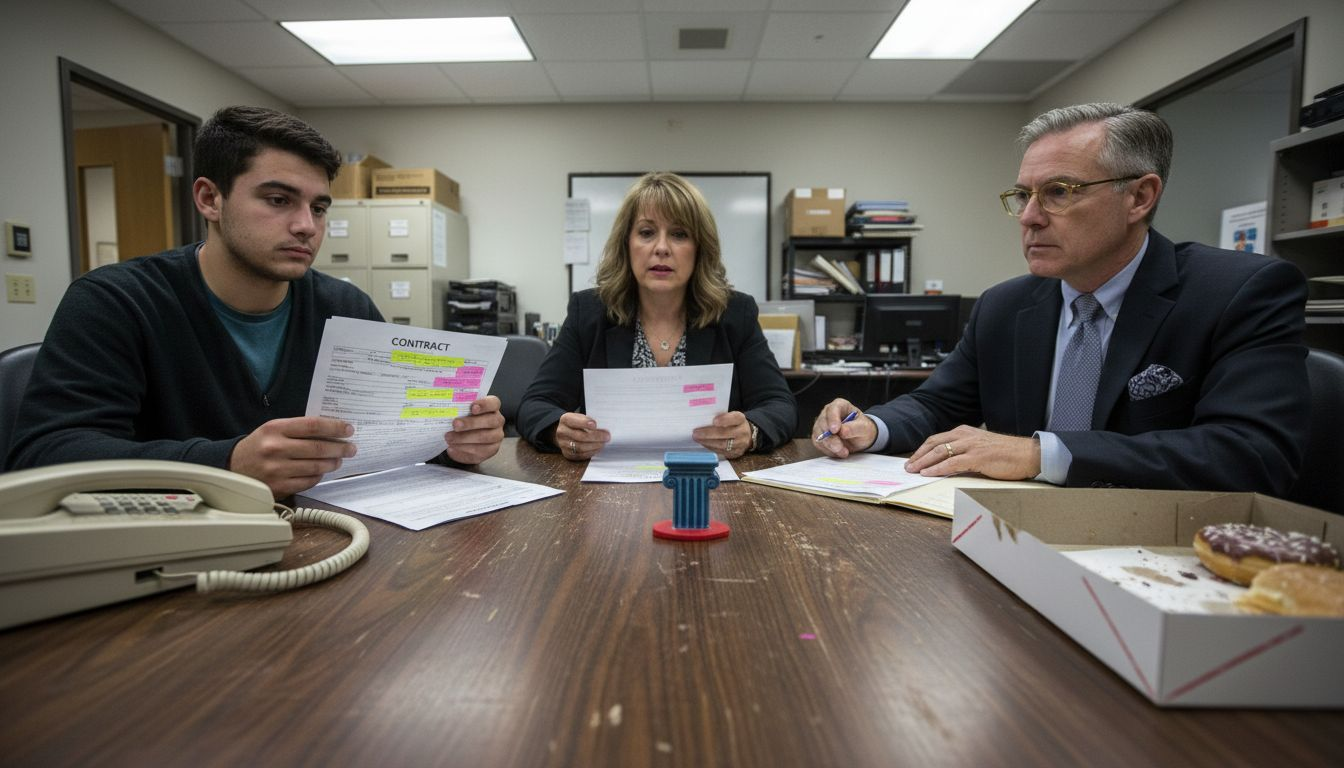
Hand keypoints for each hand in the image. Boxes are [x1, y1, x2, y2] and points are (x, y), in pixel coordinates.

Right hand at [229, 416, 355, 498]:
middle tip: (351, 448)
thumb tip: (331, 432)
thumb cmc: (258, 446)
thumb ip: (298, 429)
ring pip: (316, 467)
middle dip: (340, 448)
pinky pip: (309, 482)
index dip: (335, 427)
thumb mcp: (272, 430)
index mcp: (275, 429)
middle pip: (318, 448)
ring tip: (338, 460)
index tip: (348, 429)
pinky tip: (322, 471)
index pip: (313, 426)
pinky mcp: (279, 487)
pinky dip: (319, 476)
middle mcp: (276, 448)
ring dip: (332, 463)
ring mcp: (277, 469)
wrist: (232, 467)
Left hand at [444, 395, 504, 465]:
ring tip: (449, 438)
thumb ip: (458, 409)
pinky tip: (452, 448)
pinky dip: (464, 450)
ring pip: (485, 438)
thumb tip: (447, 410)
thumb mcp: (462, 412)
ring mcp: (496, 436)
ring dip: (465, 438)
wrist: (464, 437)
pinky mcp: (491, 450)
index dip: (484, 405)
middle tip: (455, 425)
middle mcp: (497, 421)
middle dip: (471, 423)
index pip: (493, 403)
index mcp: (492, 408)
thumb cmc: (463, 419)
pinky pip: (480, 452)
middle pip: (490, 421)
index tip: (472, 407)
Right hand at [554, 412, 609, 460]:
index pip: (574, 421)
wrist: (566, 433)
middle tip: (606, 436)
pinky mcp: (567, 454)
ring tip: (603, 443)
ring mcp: (563, 444)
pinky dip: (591, 452)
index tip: (595, 424)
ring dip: (595, 446)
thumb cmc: (577, 424)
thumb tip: (602, 430)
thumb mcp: (580, 417)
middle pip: (579, 436)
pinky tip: (598, 448)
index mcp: (565, 420)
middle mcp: (562, 432)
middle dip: (596, 437)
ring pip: (580, 447)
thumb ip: (588, 421)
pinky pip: (580, 455)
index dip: (585, 423)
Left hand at [692, 411, 751, 458]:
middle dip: (708, 433)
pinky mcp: (735, 453)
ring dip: (707, 442)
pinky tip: (703, 443)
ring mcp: (740, 444)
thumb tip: (703, 419)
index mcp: (741, 420)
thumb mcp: (731, 417)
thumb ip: (721, 417)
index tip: (714, 421)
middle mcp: (742, 432)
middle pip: (725, 433)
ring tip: (697, 438)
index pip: (735, 418)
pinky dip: (710, 447)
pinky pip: (721, 451)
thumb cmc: (733, 424)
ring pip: (722, 444)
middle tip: (696, 432)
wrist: (746, 436)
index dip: (724, 420)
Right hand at [811, 398, 875, 457]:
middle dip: (831, 438)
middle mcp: (828, 413)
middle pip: (823, 424)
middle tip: (841, 448)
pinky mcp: (819, 436)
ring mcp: (821, 424)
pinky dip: (828, 450)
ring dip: (830, 446)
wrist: (860, 438)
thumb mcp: (864, 428)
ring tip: (844, 452)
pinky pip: (819, 444)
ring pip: (819, 435)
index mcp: (840, 405)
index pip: (832, 409)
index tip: (835, 430)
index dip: (832, 419)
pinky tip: (838, 452)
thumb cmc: (862, 428)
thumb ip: (855, 428)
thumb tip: (842, 431)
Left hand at [903, 425, 1040, 479]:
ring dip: (924, 462)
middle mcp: (965, 435)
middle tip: (908, 466)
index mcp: (965, 432)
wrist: (1028, 454)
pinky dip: (938, 468)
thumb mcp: (981, 448)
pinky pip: (952, 463)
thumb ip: (964, 452)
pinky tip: (928, 474)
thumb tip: (948, 463)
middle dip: (919, 456)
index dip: (923, 450)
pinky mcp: (977, 457)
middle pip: (934, 444)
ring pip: (940, 452)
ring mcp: (971, 445)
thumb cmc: (1006, 454)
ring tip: (913, 471)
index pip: (937, 439)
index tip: (913, 459)